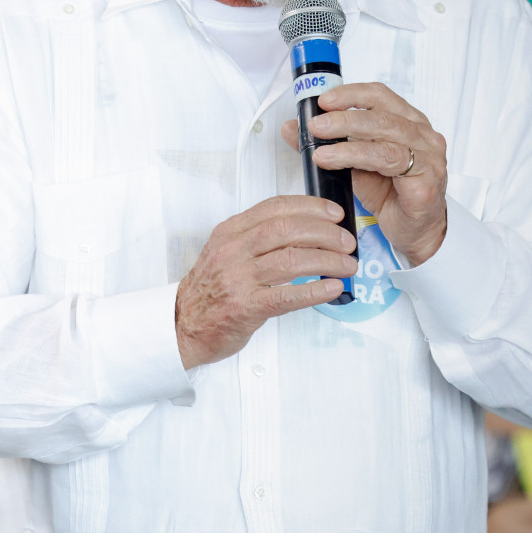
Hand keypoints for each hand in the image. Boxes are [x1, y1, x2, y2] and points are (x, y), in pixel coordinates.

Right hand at [174, 195, 360, 369]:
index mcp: (230, 232)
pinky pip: (287, 296)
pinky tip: (333, 288)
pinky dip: (315, 290)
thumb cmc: (210, 291)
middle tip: (347, 242)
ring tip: (347, 265)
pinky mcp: (245, 307)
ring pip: (292, 259)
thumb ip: (258, 239)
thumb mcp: (226, 252)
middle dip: (326, 233)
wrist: (183, 325)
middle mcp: (232, 250)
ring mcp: (238, 279)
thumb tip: (307, 231)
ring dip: (328, 260)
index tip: (335, 213)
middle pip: (287, 229)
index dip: (311, 207)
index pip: (275, 208)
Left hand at [279, 82, 447, 264]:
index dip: (350, 94)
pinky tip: (336, 162)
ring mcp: (429, 156)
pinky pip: (392, 162)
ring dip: (347, 141)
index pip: (379, 95)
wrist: (413, 231)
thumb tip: (291, 127)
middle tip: (315, 125)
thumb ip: (325, 143)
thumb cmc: (389, 193)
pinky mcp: (426, 180)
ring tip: (319, 150)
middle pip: (381, 114)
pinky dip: (360, 159)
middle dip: (343, 117)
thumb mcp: (351, 164)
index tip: (322, 100)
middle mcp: (422, 134)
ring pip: (386, 136)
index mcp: (407, 121)